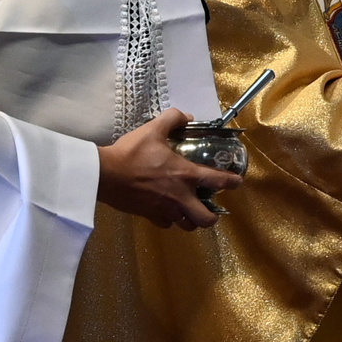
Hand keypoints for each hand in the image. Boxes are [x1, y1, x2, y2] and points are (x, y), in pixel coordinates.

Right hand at [96, 108, 242, 230]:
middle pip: (206, 219)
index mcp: (185, 174)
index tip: (237, 182)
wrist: (104, 174)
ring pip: (186, 225)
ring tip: (190, 213)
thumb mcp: (153, 130)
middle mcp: (180, 196)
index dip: (232, 182)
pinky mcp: (149, 216)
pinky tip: (167, 212)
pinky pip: (165, 224)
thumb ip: (172, 119)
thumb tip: (186, 116)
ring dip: (191, 220)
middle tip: (210, 209)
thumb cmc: (131, 153)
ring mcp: (164, 209)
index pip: (218, 181)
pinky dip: (169, 220)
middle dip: (212, 217)